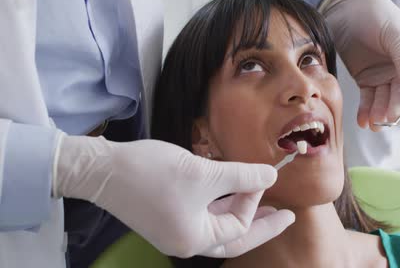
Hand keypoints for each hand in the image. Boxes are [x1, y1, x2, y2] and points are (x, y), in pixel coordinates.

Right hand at [54, 135, 294, 257]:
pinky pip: (203, 214)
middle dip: (261, 225)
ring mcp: (174, 230)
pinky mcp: (167, 216)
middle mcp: (185, 241)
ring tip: (262, 198)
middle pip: (233, 238)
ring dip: (239, 210)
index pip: (238, 226)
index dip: (253, 200)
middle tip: (286, 216)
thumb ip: (242, 176)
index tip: (259, 175)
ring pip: (218, 225)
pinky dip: (220, 203)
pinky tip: (230, 189)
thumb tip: (271, 176)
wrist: (101, 168)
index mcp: (194, 239)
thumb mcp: (204, 173)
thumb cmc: (151, 173)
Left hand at [320, 0, 399, 130]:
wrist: (345, 5)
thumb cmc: (377, 14)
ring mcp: (384, 76)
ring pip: (385, 101)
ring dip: (380, 113)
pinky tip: (364, 121)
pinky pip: (368, 99)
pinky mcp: (365, 79)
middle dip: (396, 107)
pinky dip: (366, 111)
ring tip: (373, 123)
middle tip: (388, 117)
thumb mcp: (396, 37)